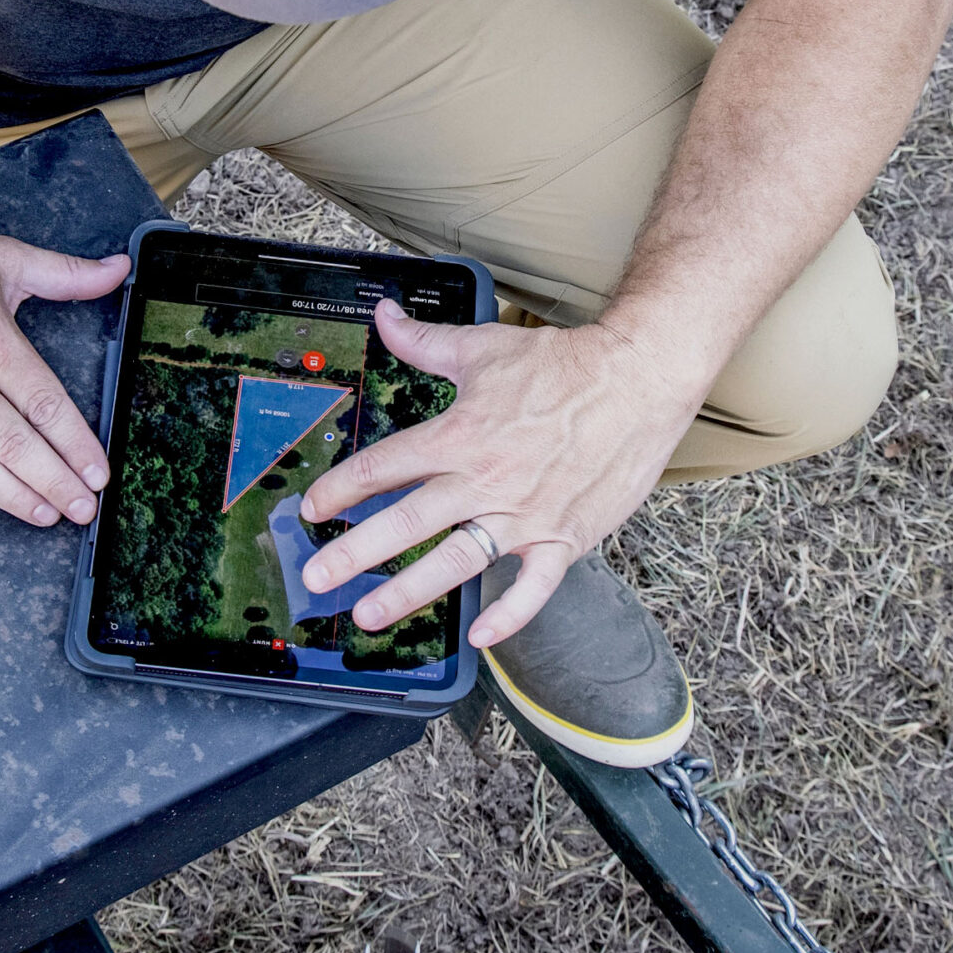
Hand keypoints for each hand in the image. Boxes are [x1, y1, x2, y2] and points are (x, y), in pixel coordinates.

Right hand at [0, 223, 130, 524]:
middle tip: (82, 508)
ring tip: (45, 514)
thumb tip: (120, 269)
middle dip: (55, 482)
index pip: (44, 403)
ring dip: (12, 497)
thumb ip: (66, 273)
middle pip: (14, 444)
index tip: (99, 473)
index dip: (77, 444)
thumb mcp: (3, 257)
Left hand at [298, 300, 697, 647]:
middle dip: (353, 555)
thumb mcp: (484, 348)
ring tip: (369, 615)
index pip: (383, 468)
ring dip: (408, 592)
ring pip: (455, 562)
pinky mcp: (564, 537)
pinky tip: (479, 635)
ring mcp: (524, 515)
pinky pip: (533, 587)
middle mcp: (485, 480)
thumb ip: (425, 342)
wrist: (638, 379)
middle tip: (316, 578)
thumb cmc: (564, 365)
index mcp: (460, 435)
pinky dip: (508, 615)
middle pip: (405, 523)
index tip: (313, 510)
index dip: (340, 490)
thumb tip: (385, 316)